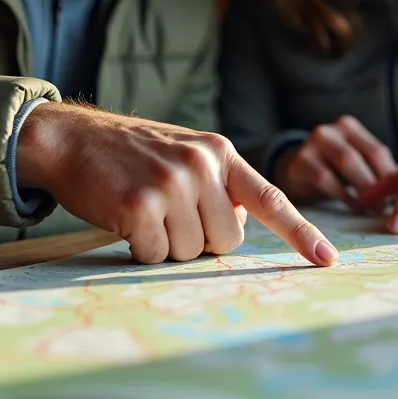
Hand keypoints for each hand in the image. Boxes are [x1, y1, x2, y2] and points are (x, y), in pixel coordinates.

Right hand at [16, 102, 337, 266]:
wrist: (71, 139)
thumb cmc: (131, 154)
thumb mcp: (185, 154)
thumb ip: (218, 184)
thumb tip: (239, 225)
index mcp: (220, 152)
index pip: (270, 197)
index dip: (300, 232)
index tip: (326, 259)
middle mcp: (203, 165)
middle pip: (226, 241)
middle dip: (200, 240)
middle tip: (168, 214)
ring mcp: (172, 184)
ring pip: (191, 252)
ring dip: (166, 244)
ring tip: (144, 209)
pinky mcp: (141, 206)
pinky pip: (155, 255)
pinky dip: (139, 248)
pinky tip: (124, 217)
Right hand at [275, 115, 397, 206]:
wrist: (292, 173)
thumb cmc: (332, 172)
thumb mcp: (355, 166)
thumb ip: (379, 170)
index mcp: (348, 127)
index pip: (377, 150)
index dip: (390, 176)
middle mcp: (329, 130)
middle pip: (363, 155)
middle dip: (377, 184)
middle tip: (386, 207)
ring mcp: (312, 144)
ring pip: (346, 162)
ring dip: (362, 188)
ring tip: (371, 208)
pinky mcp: (298, 163)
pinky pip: (325, 178)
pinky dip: (342, 194)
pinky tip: (351, 206)